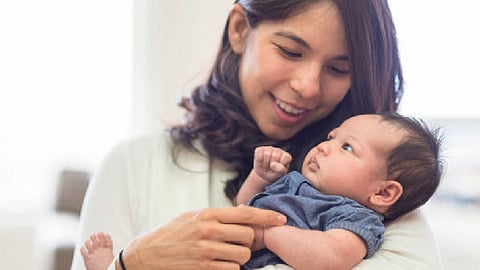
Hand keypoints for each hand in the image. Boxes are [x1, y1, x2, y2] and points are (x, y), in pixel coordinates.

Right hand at [120, 205, 285, 269]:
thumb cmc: (171, 234)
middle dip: (249, 241)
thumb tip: (243, 214)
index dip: (266, 216)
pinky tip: (218, 263)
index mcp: (206, 214)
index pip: (245, 213)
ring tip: (225, 254)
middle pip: (248, 236)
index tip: (281, 219)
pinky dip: (229, 268)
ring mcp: (206, 251)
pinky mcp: (204, 268)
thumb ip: (216, 216)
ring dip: (239, 257)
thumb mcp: (191, 217)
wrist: (146, 255)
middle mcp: (208, 230)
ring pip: (242, 255)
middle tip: (241, 242)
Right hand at [253, 146, 291, 182]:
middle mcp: (279, 151)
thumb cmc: (274, 174)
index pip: (286, 157)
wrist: (263, 175)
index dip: (281, 165)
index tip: (279, 169)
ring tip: (266, 166)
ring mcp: (269, 149)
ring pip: (266, 154)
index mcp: (286, 156)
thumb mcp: (279, 175)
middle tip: (271, 168)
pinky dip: (259, 160)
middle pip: (275, 156)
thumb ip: (280, 170)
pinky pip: (259, 153)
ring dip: (265, 163)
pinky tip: (261, 162)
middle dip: (272, 165)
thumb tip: (273, 164)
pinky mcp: (260, 149)